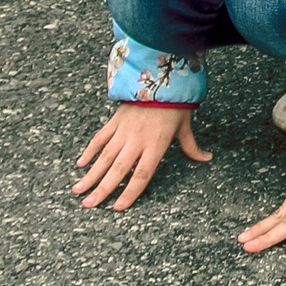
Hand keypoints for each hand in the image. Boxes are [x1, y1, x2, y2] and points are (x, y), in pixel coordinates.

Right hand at [73, 103, 209, 209]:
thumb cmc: (175, 105)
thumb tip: (207, 158)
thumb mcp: (185, 127)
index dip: (130, 192)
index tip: (118, 208)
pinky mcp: (115, 121)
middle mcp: (137, 140)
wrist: (161, 78)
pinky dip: (90, 150)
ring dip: (91, 175)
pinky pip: (100, 138)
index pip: (141, 174)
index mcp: (156, 145)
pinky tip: (80, 164)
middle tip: (88, 205)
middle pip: (118, 170)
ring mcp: (124, 131)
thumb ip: (191, 147)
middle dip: (102, 189)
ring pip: (105, 156)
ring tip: (78, 190)